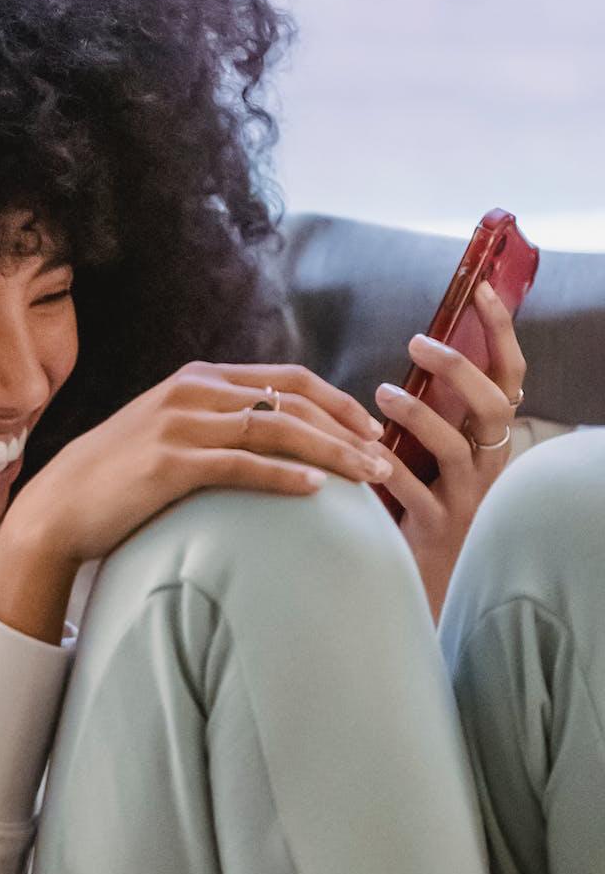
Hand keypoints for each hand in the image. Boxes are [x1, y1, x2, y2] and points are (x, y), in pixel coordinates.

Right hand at [0, 362, 388, 641]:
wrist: (59, 505)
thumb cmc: (121, 477)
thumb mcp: (169, 432)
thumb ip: (216, 423)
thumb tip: (276, 437)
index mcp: (197, 379)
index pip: (287, 377)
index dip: (339, 401)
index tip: (374, 429)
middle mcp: (191, 392)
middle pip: (292, 399)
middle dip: (348, 428)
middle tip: (386, 459)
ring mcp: (180, 425)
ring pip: (276, 428)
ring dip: (332, 452)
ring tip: (370, 478)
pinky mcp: (170, 462)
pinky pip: (240, 465)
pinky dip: (283, 475)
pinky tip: (315, 492)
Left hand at [373, 280, 526, 619]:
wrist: (426, 583)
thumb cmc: (422, 507)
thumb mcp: (434, 453)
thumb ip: (433, 411)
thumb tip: (416, 352)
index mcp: (489, 442)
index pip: (509, 379)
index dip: (501, 334)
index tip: (481, 290)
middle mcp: (488, 468)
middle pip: (492, 409)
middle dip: (460, 369)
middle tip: (419, 341)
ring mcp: (466, 501)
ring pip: (456, 450)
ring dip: (419, 416)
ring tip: (382, 392)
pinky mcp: (436, 530)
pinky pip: (414, 495)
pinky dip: (388, 471)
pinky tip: (363, 456)